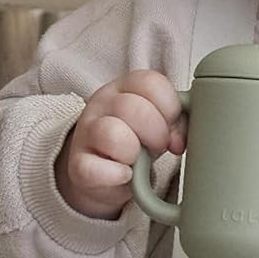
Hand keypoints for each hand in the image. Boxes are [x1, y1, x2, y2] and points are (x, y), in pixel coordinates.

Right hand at [58, 70, 186, 220]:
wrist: (102, 170)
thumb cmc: (135, 140)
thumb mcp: (157, 122)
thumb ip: (175, 121)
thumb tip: (180, 139)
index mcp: (124, 87)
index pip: (150, 82)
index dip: (170, 107)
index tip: (173, 128)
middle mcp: (102, 104)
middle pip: (131, 106)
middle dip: (156, 132)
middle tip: (159, 147)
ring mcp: (87, 133)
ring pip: (111, 133)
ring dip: (134, 151)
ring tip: (138, 161)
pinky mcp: (79, 164)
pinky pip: (94, 168)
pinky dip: (116, 175)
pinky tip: (125, 175)